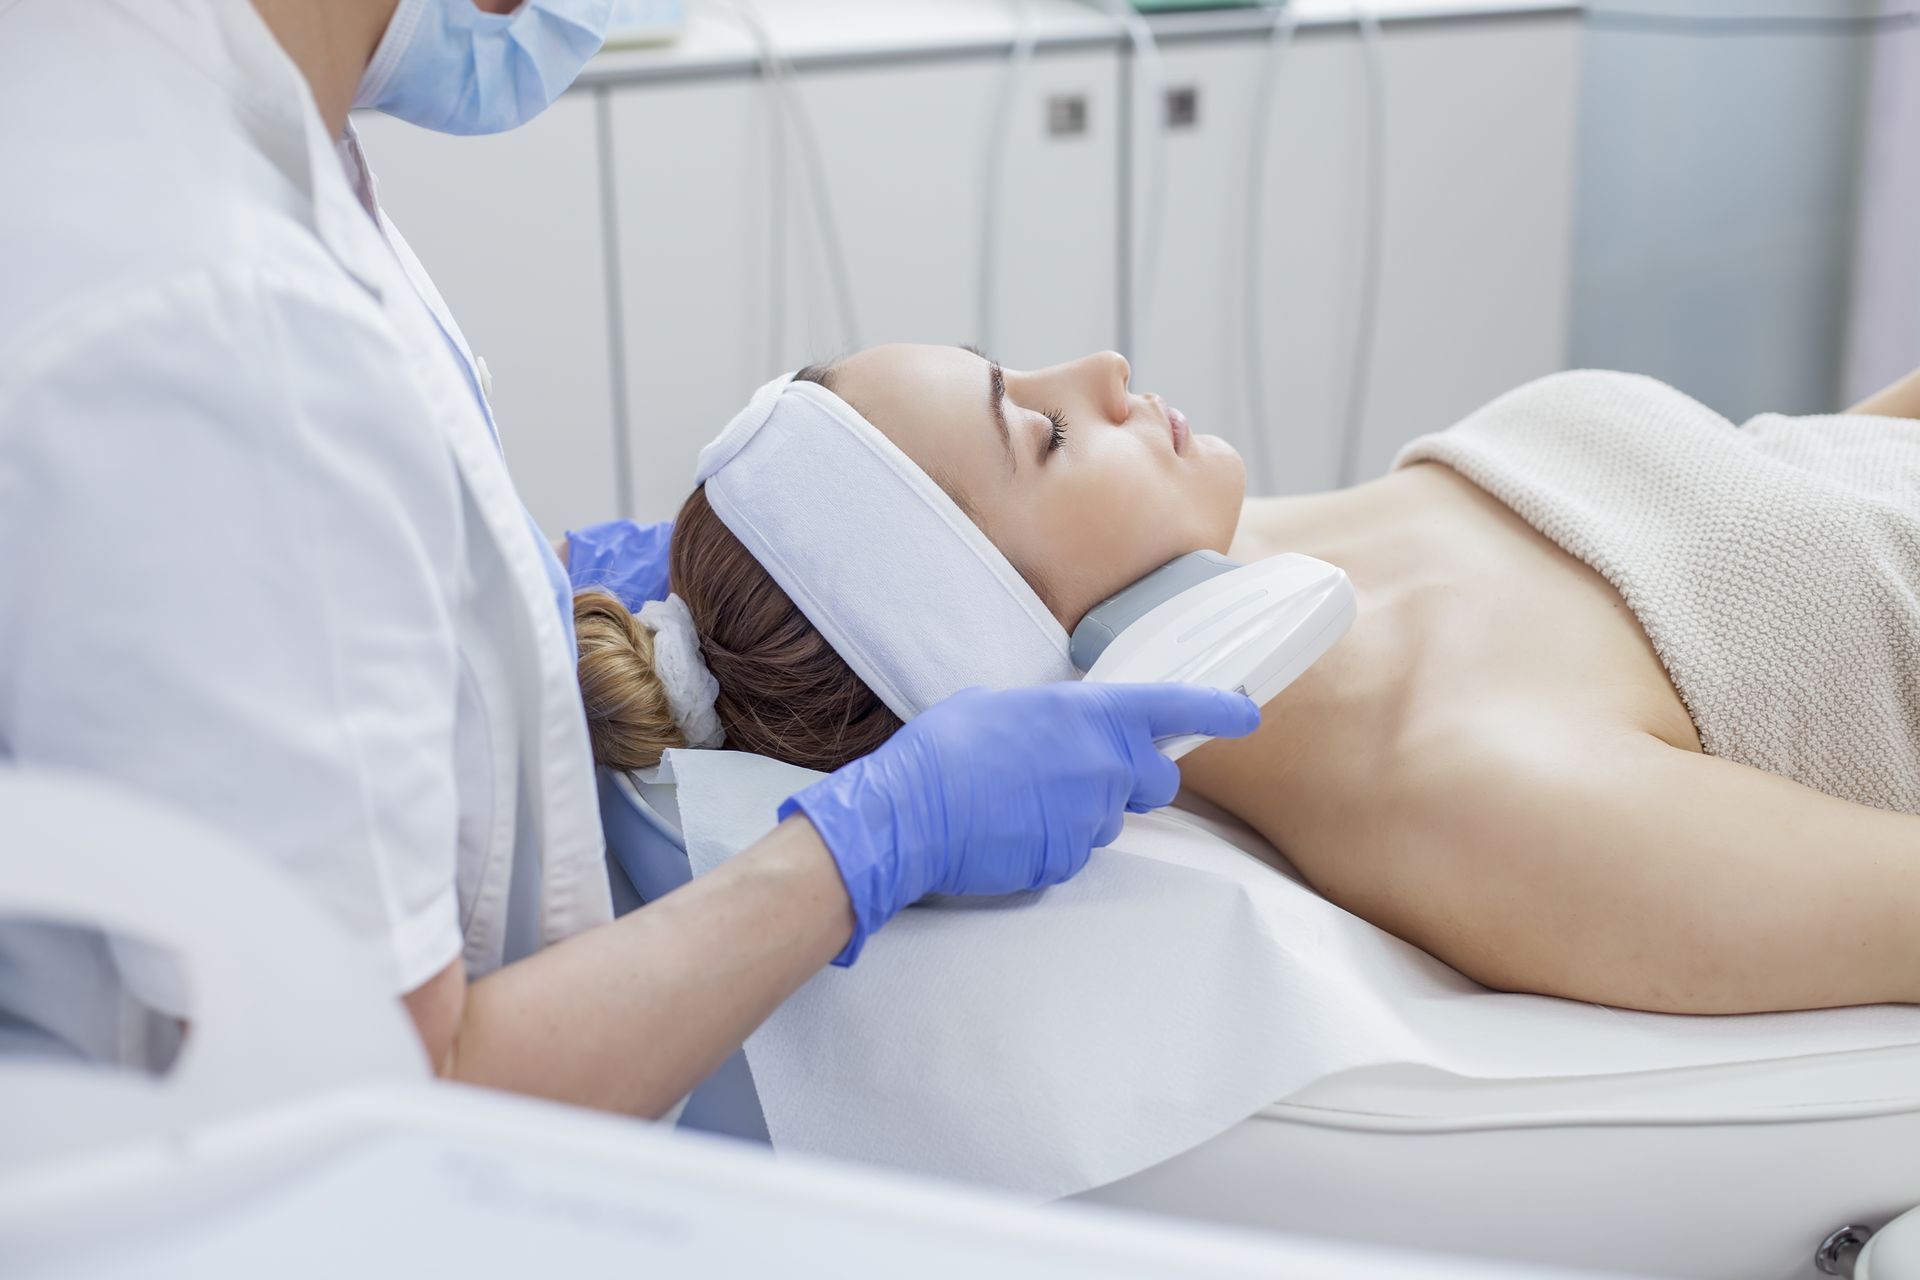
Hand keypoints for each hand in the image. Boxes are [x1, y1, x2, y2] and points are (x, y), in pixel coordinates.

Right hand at [780, 682, 1259, 963]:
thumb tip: (1055, 730)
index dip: (1217, 709)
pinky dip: (1049, 843)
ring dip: (1079, 813)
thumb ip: (1050, 717)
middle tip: (1087, 776)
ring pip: (1108, 820)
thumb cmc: (946, 750)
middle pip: (1155, 781)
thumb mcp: (1003, 706)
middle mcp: (1102, 765)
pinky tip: (1009, 831)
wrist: (909, 813)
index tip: (1247, 713)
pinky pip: (1074, 853)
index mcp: (1089, 715)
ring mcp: (1089, 818)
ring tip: (1019, 804)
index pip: (1172, 707)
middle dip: (1135, 780)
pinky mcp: (1067, 861)